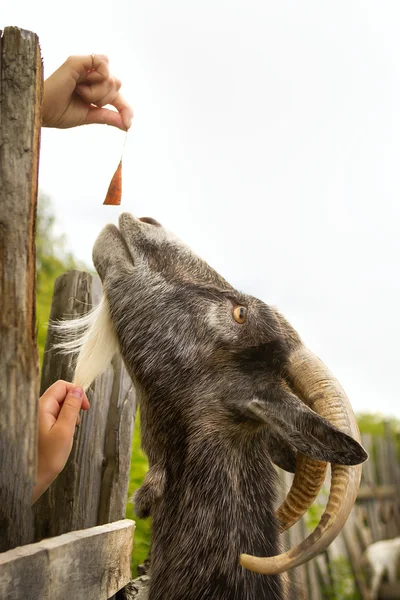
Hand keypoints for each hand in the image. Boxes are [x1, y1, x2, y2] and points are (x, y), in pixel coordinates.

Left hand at [32, 380, 89, 503]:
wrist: (32, 478)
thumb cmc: (47, 459)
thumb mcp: (65, 431)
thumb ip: (71, 408)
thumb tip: (78, 390)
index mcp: (42, 407)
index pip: (62, 386)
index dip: (76, 392)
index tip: (85, 407)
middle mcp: (38, 409)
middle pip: (60, 394)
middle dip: (73, 404)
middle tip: (77, 422)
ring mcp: (38, 417)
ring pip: (59, 405)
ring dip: (69, 414)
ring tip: (69, 432)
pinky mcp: (39, 425)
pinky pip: (55, 415)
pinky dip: (63, 422)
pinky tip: (63, 435)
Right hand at [42, 54, 132, 130]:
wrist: (43, 110)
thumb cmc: (60, 112)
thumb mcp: (90, 116)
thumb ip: (108, 117)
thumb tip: (127, 125)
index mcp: (93, 88)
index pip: (117, 95)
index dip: (125, 108)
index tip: (128, 123)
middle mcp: (90, 75)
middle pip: (116, 84)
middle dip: (105, 99)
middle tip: (86, 101)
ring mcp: (85, 67)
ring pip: (111, 77)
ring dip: (98, 92)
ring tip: (79, 93)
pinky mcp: (79, 61)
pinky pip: (103, 63)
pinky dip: (98, 77)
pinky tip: (80, 84)